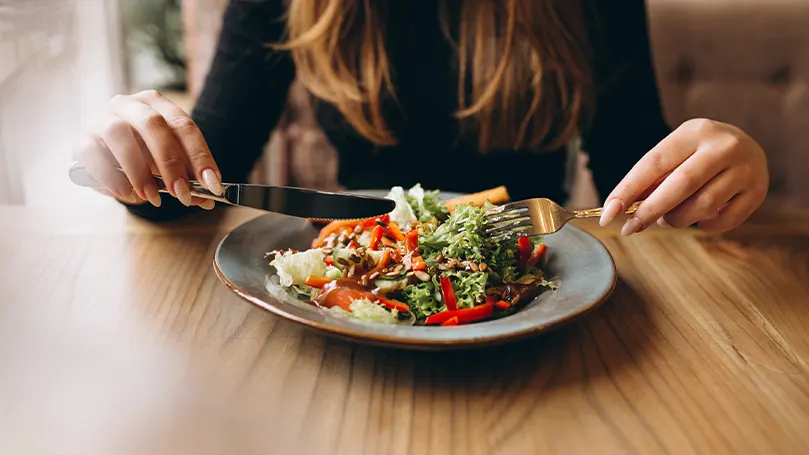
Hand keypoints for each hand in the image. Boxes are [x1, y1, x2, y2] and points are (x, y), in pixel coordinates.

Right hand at [74, 90, 222, 209]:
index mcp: (157, 104)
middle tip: (182, 193)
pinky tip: (125, 193)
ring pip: (119, 133)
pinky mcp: (82, 140)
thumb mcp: (169, 168)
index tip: (211, 184)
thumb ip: (187, 180)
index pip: (183, 125)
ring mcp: (102, 120)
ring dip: (139, 169)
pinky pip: (92, 153)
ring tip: (152, 197)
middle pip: (153, 124)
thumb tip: (206, 199)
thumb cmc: (144, 159)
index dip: (199, 156)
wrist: (108, 162)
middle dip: (171, 162)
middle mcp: (129, 105)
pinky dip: (110, 176)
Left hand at [600, 118, 768, 234]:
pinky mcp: (758, 191)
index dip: (627, 191)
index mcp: (694, 131)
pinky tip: (700, 219)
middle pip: (680, 185)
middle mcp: (723, 146)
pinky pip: (724, 221)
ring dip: (677, 220)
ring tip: (669, 219)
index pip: (653, 164)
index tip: (607, 214)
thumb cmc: (697, 156)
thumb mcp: (674, 156)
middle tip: (631, 229)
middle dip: (650, 212)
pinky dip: (704, 226)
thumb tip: (618, 209)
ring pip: (702, 206)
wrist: (748, 148)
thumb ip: (650, 180)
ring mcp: (745, 168)